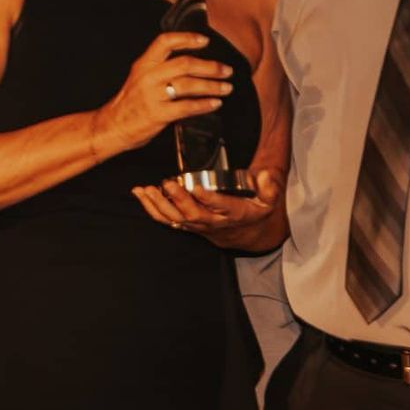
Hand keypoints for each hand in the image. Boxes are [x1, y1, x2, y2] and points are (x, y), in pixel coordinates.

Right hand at [90, 31, 231, 154]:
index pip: (165, 42)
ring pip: (189, 85)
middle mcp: (148, 77)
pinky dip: (204, 105)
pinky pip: (187, 107)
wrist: (112, 126)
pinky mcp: (158, 114)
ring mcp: (153, 95)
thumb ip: (161, 69)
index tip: (205, 41)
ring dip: (212, 86)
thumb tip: (192, 64)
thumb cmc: (129, 103)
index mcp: (144, 64)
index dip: (187, 38)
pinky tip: (214, 104)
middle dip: (210, 67)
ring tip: (226, 87)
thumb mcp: (140, 78)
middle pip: (185, 64)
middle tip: (226, 70)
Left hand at [131, 168, 280, 247]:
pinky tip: (140, 194)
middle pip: (193, 214)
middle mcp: (212, 222)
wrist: (245, 234)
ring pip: (175, 218)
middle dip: (179, 200)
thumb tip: (265, 175)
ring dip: (159, 205)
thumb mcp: (269, 201)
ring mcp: (197, 225)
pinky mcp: (186, 224)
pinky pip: (166, 219)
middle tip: (168, 184)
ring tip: (146, 189)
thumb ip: (269, 187)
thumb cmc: (255, 212)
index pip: (222, 207)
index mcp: (233, 214)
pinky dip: (151, 208)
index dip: (210, 200)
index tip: (198, 188)